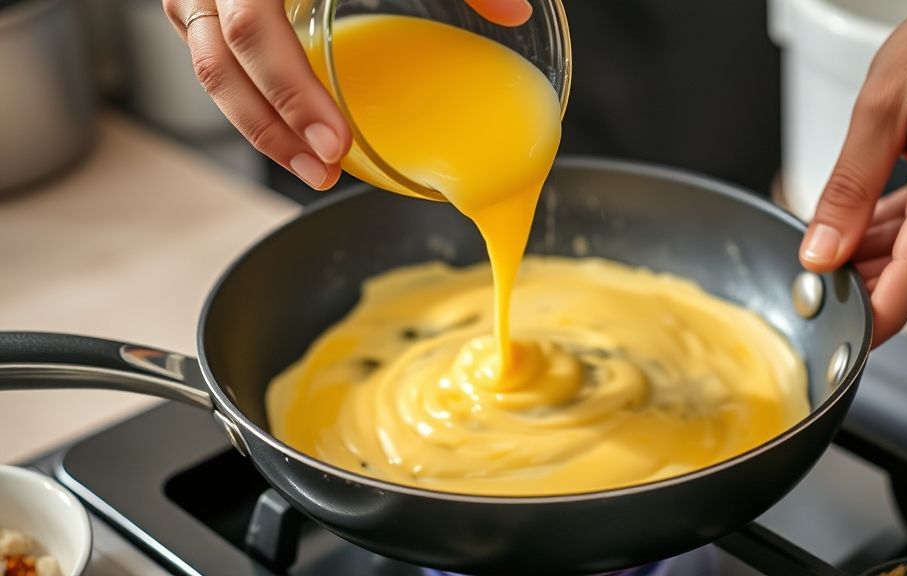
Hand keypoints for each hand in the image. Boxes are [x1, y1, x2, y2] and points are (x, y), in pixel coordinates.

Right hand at [163, 0, 531, 189]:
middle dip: (271, 130)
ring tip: (312, 168)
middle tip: (323, 172)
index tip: (334, 142)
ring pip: (208, 68)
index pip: (252, 31)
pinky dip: (249, 96)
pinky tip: (289, 127)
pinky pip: (211, 56)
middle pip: (219, 65)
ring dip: (257, 126)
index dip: (289, 93)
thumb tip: (514, 11)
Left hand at [799, 0, 906, 347]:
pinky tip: (858, 232)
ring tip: (827, 254)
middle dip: (864, 289)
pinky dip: (894, 238)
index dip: (875, 318)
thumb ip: (847, 188)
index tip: (839, 338)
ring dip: (876, 263)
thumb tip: (822, 250)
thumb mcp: (879, 110)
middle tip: (812, 285)